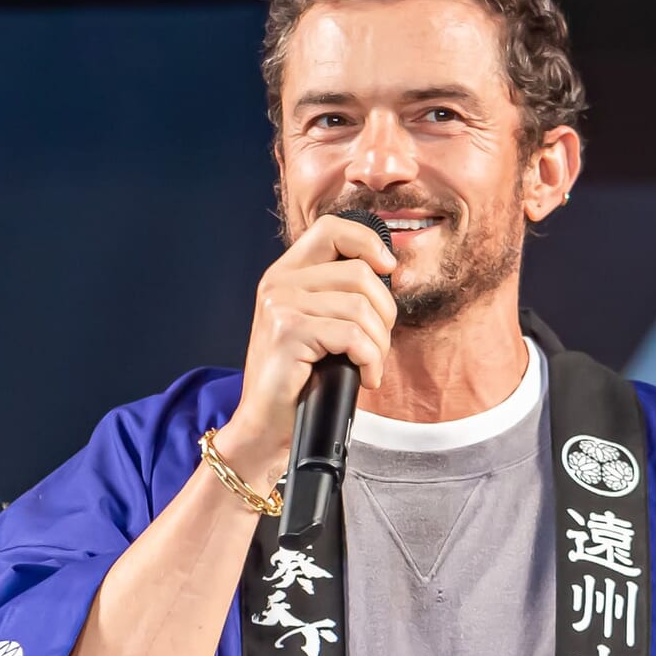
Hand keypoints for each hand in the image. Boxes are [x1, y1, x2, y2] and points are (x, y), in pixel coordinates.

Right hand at [217, 214, 397, 481]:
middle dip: (384, 313)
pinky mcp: (287, 333)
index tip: (389, 270)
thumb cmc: (298, 382)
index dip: (369, 242)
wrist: (265, 426)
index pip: (332, 229)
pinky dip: (370, 360)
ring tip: (371, 366)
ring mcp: (280, 305)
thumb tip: (389, 272)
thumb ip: (339, 295)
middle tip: (378, 346)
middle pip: (359, 273)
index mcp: (286, 274)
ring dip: (379, 343)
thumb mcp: (318, 327)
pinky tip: (367, 378)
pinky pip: (352, 335)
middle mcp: (278, 282)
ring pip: (360, 307)